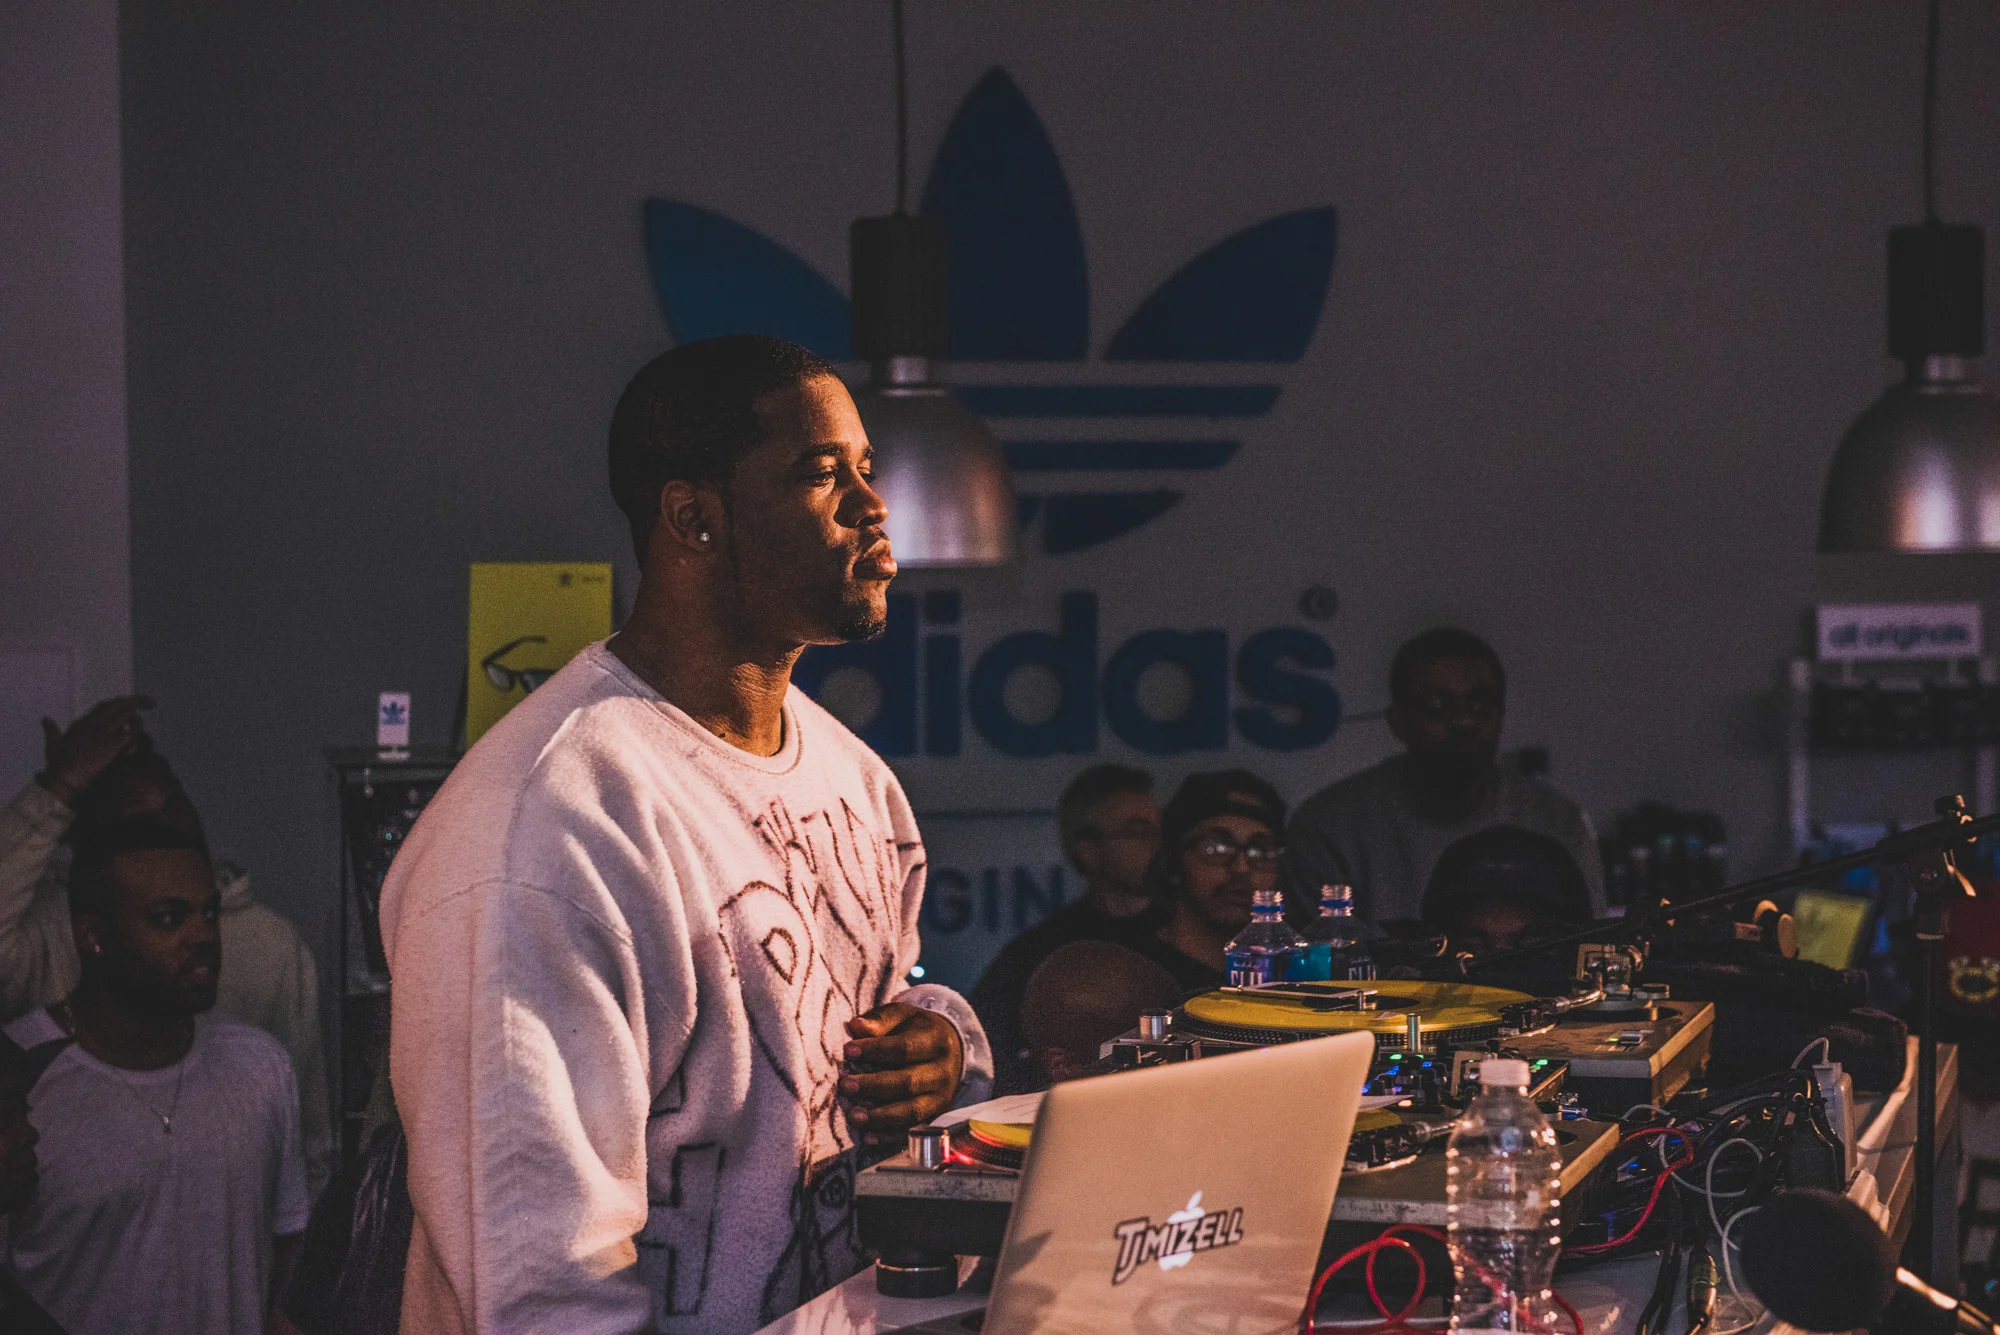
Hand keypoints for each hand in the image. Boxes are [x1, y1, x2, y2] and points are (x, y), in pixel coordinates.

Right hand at [39, 696, 153, 805]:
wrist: (63, 780)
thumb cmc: (57, 765)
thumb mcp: (53, 744)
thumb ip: (51, 730)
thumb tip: (45, 719)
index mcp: (82, 721)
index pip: (105, 704)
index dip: (120, 702)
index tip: (132, 702)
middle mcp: (94, 723)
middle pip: (120, 703)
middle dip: (138, 701)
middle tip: (152, 703)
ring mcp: (104, 732)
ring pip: (128, 714)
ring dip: (138, 719)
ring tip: (143, 731)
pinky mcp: (112, 745)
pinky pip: (131, 733)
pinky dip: (136, 736)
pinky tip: (133, 748)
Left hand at [839, 1003, 963, 1146]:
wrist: (951, 1050)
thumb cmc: (918, 1030)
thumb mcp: (903, 1016)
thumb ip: (880, 1020)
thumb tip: (857, 1026)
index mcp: (936, 1041)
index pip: (905, 1048)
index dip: (876, 1050)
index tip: (848, 1051)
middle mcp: (943, 1071)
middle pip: (908, 1082)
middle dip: (874, 1086)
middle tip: (844, 1086)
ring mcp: (942, 1097)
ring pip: (912, 1111)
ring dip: (880, 1116)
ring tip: (853, 1116)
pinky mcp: (935, 1116)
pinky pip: (913, 1130)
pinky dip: (890, 1136)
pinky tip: (868, 1137)